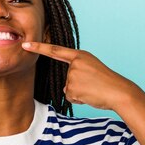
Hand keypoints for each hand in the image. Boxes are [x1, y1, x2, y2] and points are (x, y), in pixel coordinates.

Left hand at [21, 42, 137, 111]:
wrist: (119, 92)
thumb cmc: (108, 83)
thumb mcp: (92, 70)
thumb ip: (77, 73)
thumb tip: (66, 88)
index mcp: (80, 55)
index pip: (55, 50)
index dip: (39, 47)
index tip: (25, 44)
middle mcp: (75, 63)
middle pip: (65, 78)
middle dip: (76, 85)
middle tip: (93, 85)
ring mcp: (73, 75)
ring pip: (68, 89)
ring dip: (79, 93)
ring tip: (93, 90)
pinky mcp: (72, 88)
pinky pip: (70, 97)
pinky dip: (79, 99)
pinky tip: (90, 96)